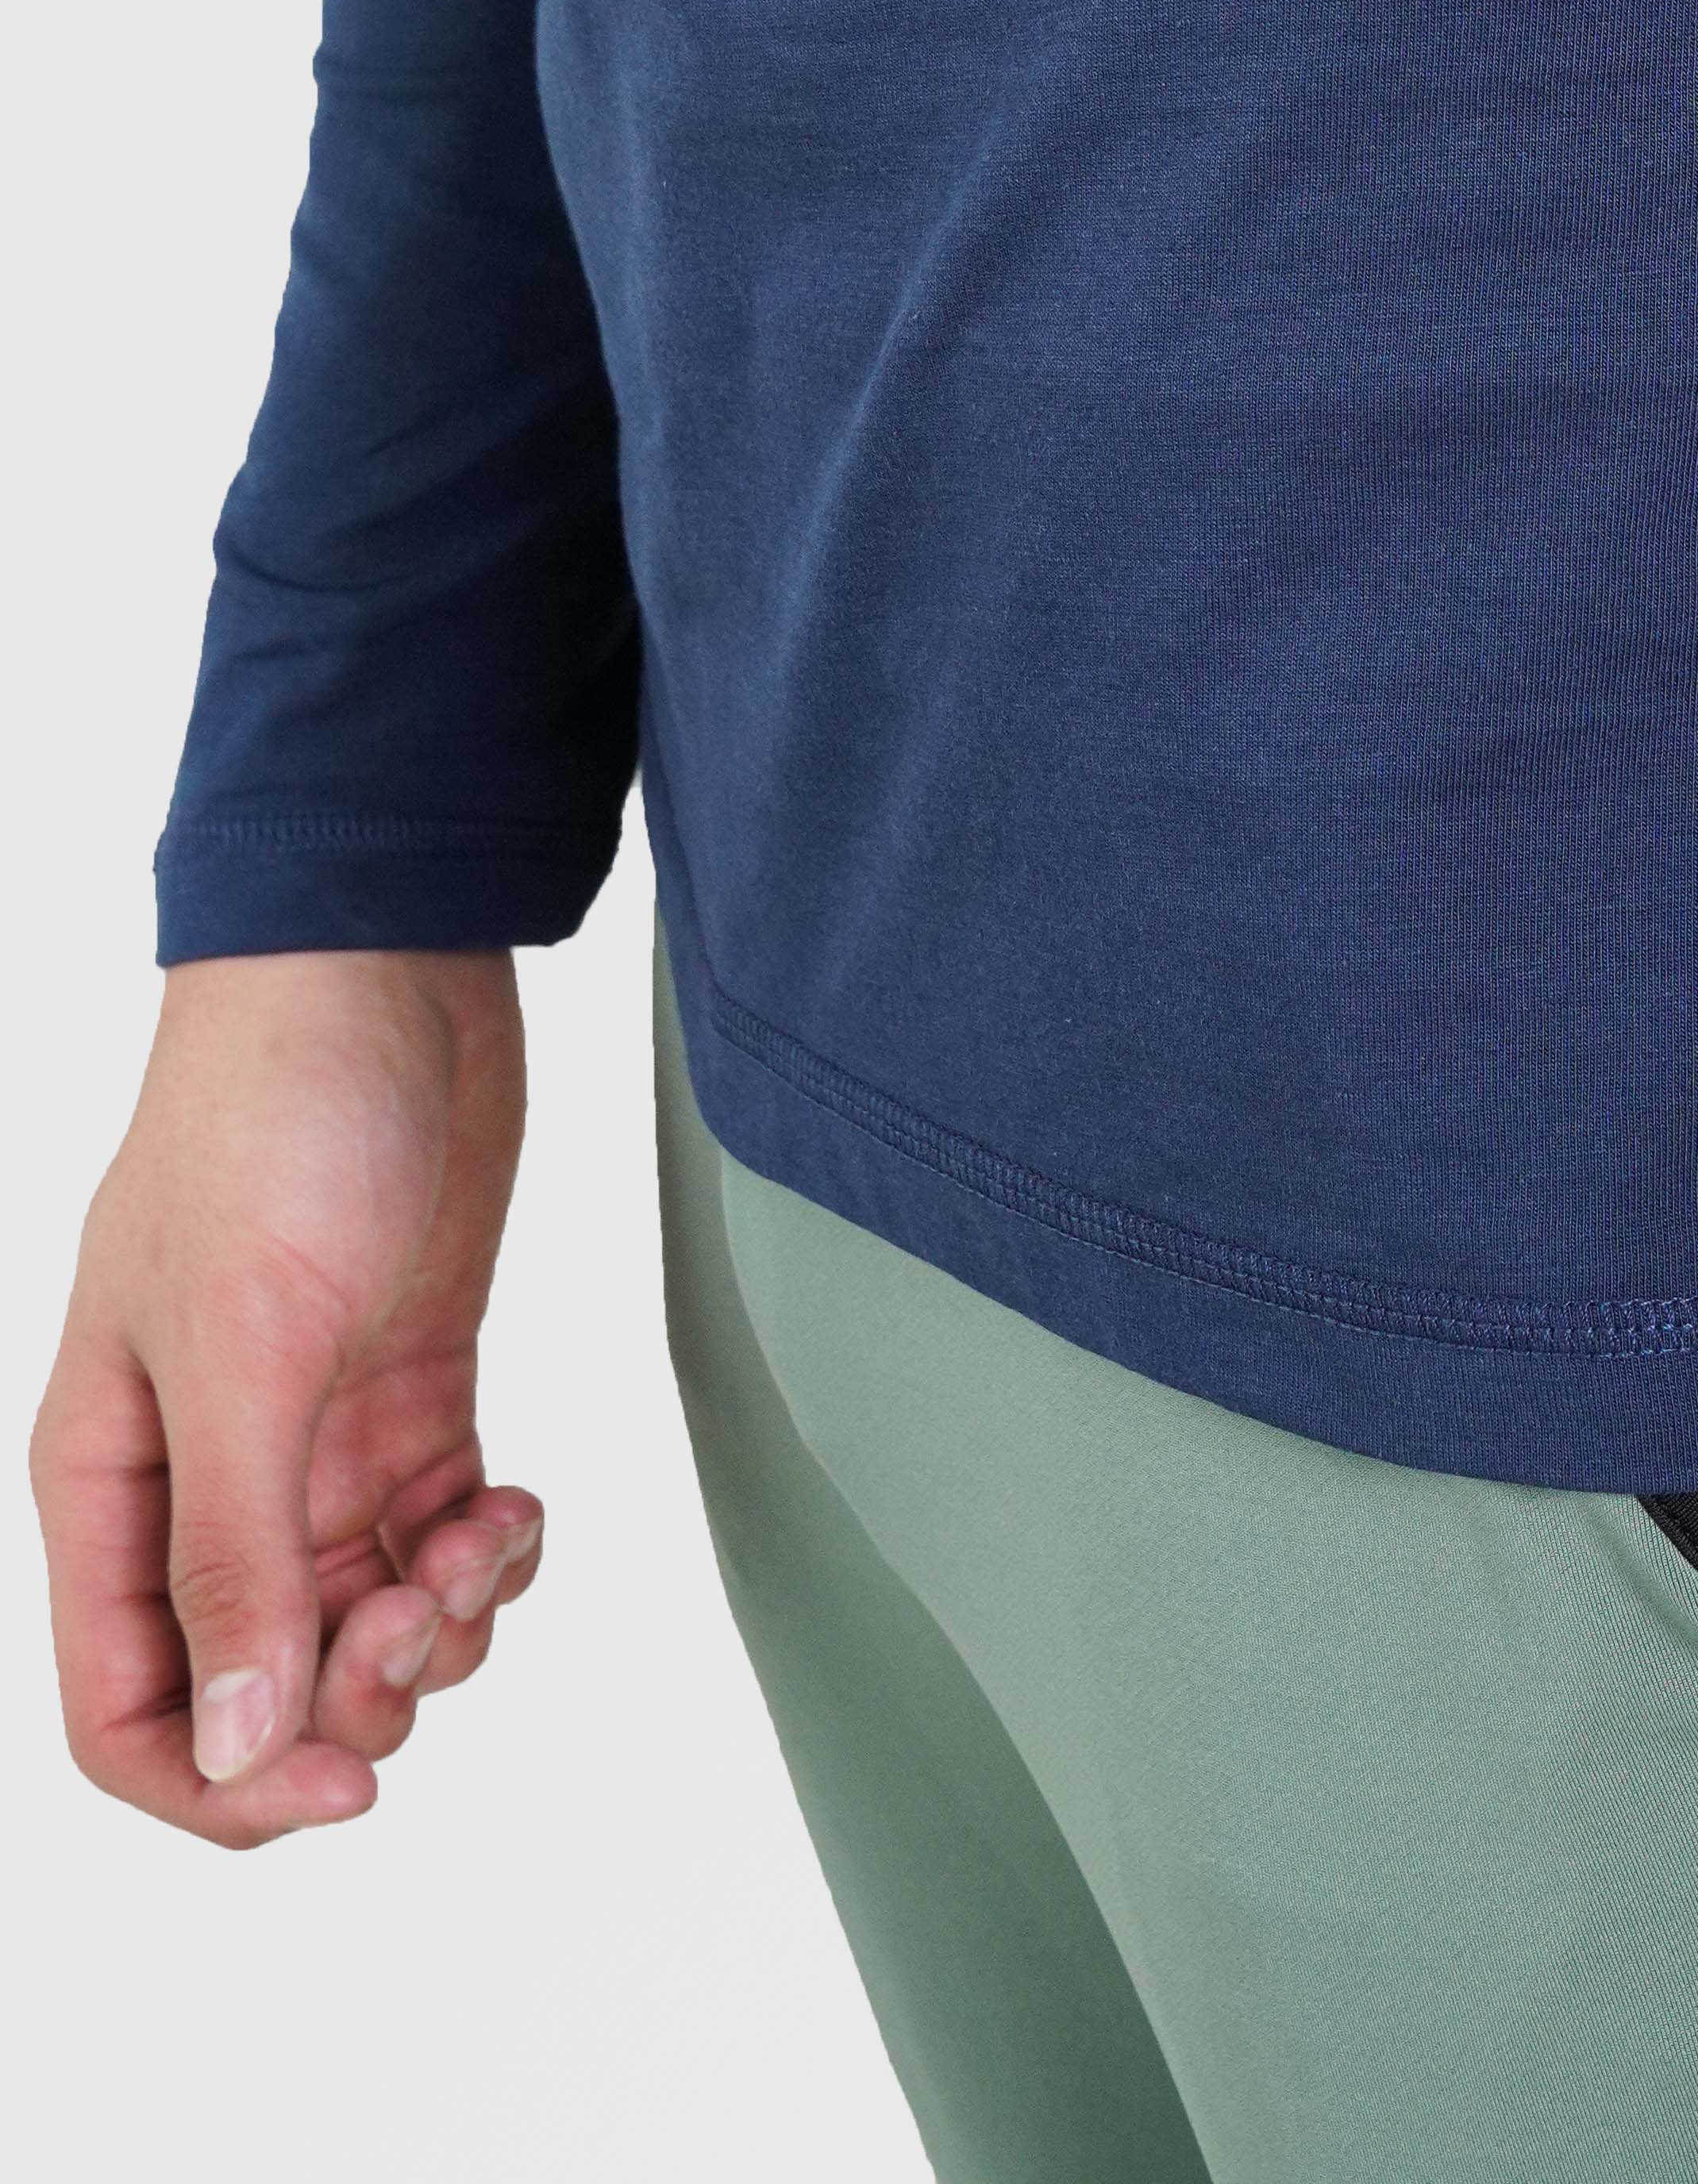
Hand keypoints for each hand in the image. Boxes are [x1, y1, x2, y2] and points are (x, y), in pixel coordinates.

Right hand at [30, 948, 541, 1847]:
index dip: (230, 1784)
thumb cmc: (275, 1129)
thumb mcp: (243, 1347)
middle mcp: (210, 1480)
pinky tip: (512, 1497)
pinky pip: (447, 1543)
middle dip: (365, 1684)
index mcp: (114, 1481)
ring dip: (444, 1614)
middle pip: (273, 1684)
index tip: (350, 1782)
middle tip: (430, 1593)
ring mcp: (316, 1444)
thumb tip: (242, 1749)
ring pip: (375, 1622)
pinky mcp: (412, 1400)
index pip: (133, 1711)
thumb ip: (238, 1555)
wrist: (382, 984)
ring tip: (483, 1521)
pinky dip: (491, 1551)